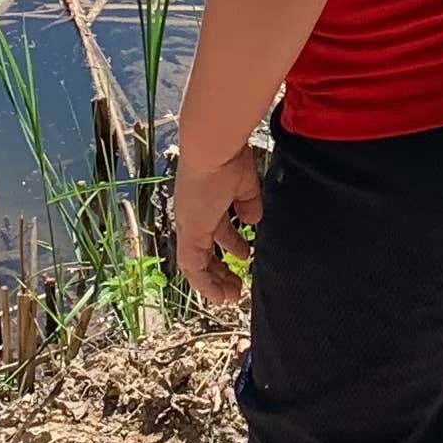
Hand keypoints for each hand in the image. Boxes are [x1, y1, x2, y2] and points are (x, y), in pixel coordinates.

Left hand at [171, 144, 262, 308]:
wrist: (213, 146)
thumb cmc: (229, 158)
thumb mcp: (246, 186)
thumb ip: (248, 204)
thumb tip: (253, 220)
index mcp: (206, 202)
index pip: (214, 231)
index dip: (229, 246)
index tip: (243, 258)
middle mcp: (193, 216)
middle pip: (203, 251)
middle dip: (220, 270)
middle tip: (237, 285)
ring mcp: (189, 224)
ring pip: (195, 263)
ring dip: (214, 281)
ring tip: (232, 295)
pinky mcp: (189, 232)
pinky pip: (192, 266)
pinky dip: (204, 284)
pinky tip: (220, 295)